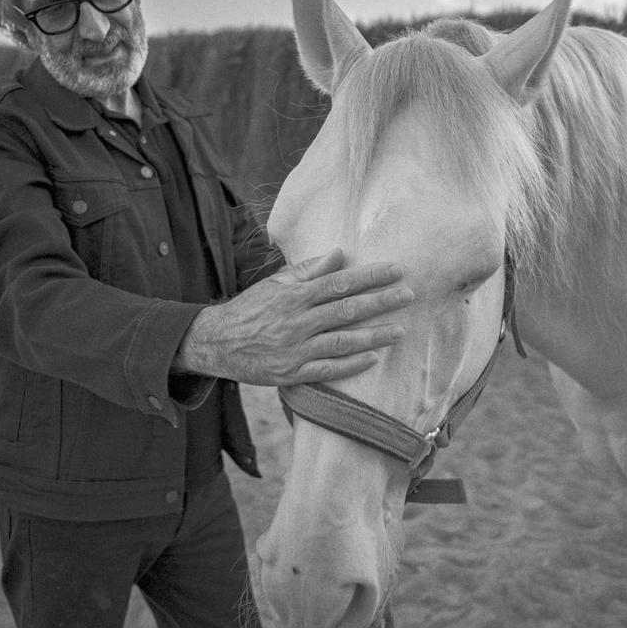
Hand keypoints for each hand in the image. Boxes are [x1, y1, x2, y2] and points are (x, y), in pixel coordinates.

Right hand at [173, 248, 413, 384]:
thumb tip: (338, 254)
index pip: (339, 282)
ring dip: (374, 335)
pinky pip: (328, 369)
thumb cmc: (250, 309)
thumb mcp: (274, 284)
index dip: (370, 276)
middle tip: (409, 295)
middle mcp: (297, 321)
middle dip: (380, 301)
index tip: (396, 270)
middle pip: (346, 309)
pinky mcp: (293, 373)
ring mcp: (296, 349)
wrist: (217, 343)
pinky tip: (374, 358)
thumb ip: (307, 270)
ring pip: (342, 341)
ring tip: (400, 330)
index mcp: (294, 296)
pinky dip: (351, 364)